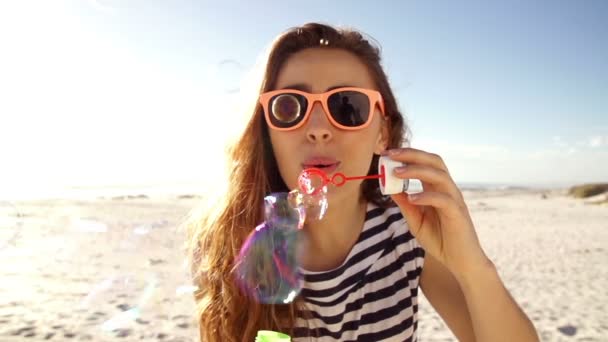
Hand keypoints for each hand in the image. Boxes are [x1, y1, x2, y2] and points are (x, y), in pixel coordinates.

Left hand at [384, 147, 489, 276]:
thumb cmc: (440, 240)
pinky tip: (411, 198)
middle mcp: (448, 189)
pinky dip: (426, 196)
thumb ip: (405, 205)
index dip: (407, 155)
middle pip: (434, 161)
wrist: (461, 262)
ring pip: (439, 175)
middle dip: (412, 155)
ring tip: (397, 172)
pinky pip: (443, 200)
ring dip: (417, 170)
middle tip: (390, 155)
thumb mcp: (416, 221)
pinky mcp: (458, 214)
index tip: (386, 154)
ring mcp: (454, 200)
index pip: (425, 163)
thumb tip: (389, 189)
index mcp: (437, 189)